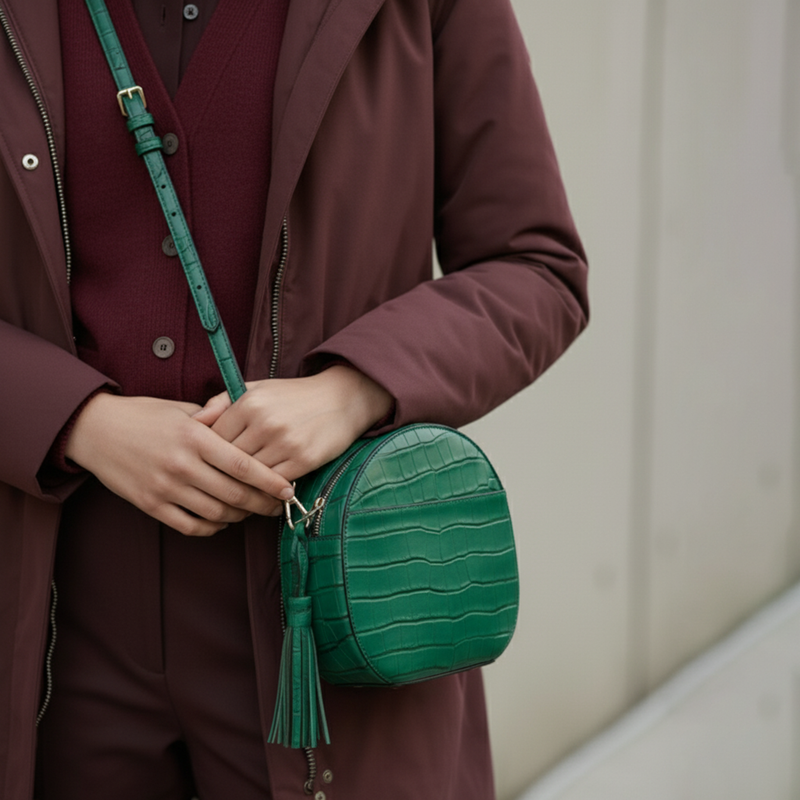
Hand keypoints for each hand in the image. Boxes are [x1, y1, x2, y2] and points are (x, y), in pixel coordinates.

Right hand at [65, 393, 294, 535]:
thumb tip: (253, 433)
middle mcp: (182, 464)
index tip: (289, 490)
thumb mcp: (183, 410)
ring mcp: (165, 487)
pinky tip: (222, 520)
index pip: (243, 465)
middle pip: (234, 495)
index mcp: (195, 436)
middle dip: (263, 504)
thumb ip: (217, 422)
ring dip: (240, 517)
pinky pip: (191, 526)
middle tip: (278, 506)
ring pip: (216, 514)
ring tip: (252, 511)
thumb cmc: (145, 415)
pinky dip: (213, 527)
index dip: (270, 482)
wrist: (95, 429)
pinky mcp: (150, 505)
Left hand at [191, 366, 392, 481]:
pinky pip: (273, 484)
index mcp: (248, 402)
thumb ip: (222, 403)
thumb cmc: (293, 396)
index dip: (207, 455)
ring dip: (242, 487)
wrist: (341, 398)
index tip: (204, 465)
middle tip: (211, 488)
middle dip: (220, 475)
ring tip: (233, 496)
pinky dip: (264, 491)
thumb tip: (193, 422)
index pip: (214, 439)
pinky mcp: (303, 460)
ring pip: (250, 476)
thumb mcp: (257, 389)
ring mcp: (284, 442)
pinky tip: (259, 494)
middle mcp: (264, 422)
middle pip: (229, 461)